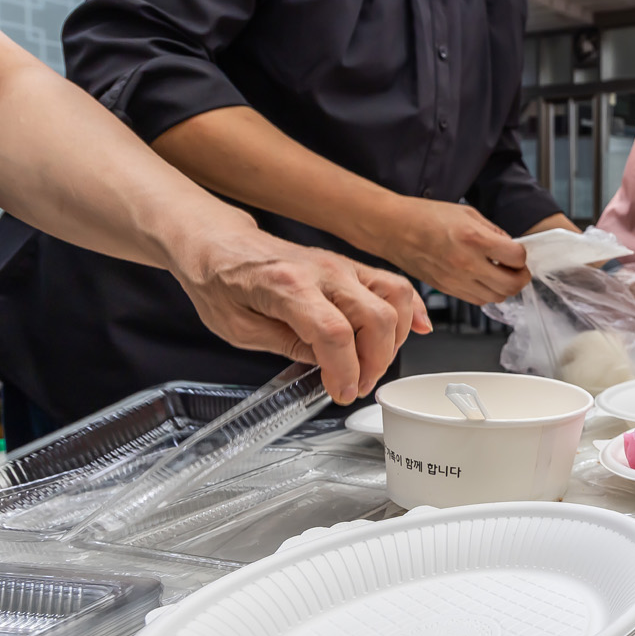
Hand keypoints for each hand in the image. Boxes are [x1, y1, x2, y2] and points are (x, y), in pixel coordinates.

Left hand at [170, 228, 429, 401]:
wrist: (217, 243)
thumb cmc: (221, 282)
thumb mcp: (238, 329)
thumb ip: (288, 346)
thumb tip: (329, 365)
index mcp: (287, 286)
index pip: (334, 332)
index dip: (345, 370)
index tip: (342, 391)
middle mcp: (323, 271)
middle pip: (376, 317)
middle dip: (375, 362)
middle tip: (357, 385)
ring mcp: (342, 265)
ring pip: (396, 298)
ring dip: (396, 339)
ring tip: (375, 364)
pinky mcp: (351, 267)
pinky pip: (395, 284)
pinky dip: (412, 308)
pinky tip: (417, 329)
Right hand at [369, 197, 529, 304]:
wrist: (393, 228)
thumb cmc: (425, 216)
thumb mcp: (467, 213)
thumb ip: (493, 231)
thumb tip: (511, 246)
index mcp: (474, 238)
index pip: (517, 257)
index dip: (522, 255)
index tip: (518, 252)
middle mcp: (466, 263)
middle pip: (512, 285)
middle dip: (520, 276)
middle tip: (517, 268)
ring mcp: (456, 280)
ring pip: (496, 298)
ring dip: (504, 287)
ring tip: (498, 273)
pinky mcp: (447, 290)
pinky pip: (477, 300)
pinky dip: (486, 292)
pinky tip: (482, 278)